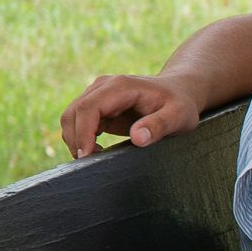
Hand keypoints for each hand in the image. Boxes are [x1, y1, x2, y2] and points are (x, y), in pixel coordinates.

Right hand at [59, 74, 202, 158]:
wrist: (179, 91)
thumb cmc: (180, 104)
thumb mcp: (179, 116)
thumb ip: (159, 125)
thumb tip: (137, 138)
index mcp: (120, 87)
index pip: (88, 108)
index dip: (83, 133)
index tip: (88, 157)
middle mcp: (103, 87)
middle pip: (73, 113)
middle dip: (76, 140)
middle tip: (91, 163)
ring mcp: (98, 95)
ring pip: (71, 117)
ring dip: (76, 140)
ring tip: (97, 158)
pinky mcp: (98, 106)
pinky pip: (78, 122)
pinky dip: (80, 138)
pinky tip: (98, 150)